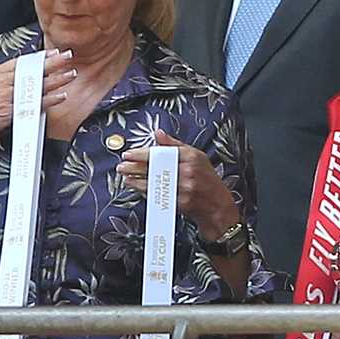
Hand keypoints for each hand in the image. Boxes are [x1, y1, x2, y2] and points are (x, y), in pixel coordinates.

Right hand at [0, 49, 75, 140]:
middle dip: (52, 63)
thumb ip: (1, 80)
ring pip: (36, 85)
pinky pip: (33, 104)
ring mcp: (6, 97)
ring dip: (56, 79)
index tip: (53, 52)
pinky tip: (60, 96)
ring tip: (70, 74)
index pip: (21, 61)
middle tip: (68, 57)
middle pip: (32, 70)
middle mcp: (2, 83)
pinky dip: (48, 100)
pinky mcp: (9, 112)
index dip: (39, 56)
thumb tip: (15, 76)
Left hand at [118, 130, 240, 241]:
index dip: (142, 153)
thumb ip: (175, 145)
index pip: (162, 152)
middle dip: (135, 166)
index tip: (129, 153)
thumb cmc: (207, 179)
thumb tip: (158, 133)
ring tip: (125, 176)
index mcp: (193, 156)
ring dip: (136, 180)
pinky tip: (136, 187)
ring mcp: (185, 187)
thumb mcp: (197, 157)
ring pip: (154, 182)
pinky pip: (158, 195)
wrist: (217, 205)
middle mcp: (189, 171)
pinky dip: (145, 191)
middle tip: (122, 165)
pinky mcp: (180, 202)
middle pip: (155, 167)